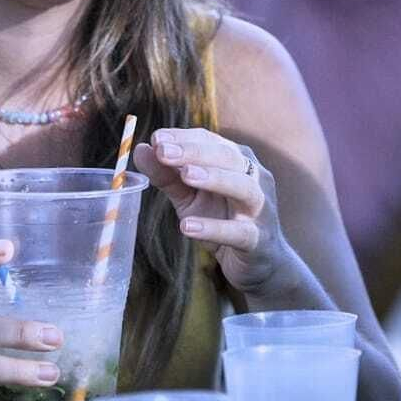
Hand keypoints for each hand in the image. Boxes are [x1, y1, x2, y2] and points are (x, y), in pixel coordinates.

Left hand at [134, 127, 294, 296]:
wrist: (260, 262)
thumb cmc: (223, 219)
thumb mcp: (190, 196)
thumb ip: (167, 175)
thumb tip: (141, 149)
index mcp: (238, 161)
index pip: (211, 141)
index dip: (184, 138)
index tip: (156, 138)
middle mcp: (255, 178)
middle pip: (228, 157)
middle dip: (195, 152)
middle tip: (163, 151)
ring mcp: (260, 209)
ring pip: (243, 188)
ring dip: (215, 179)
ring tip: (185, 175)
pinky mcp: (258, 240)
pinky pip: (239, 232)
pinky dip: (214, 228)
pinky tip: (188, 226)